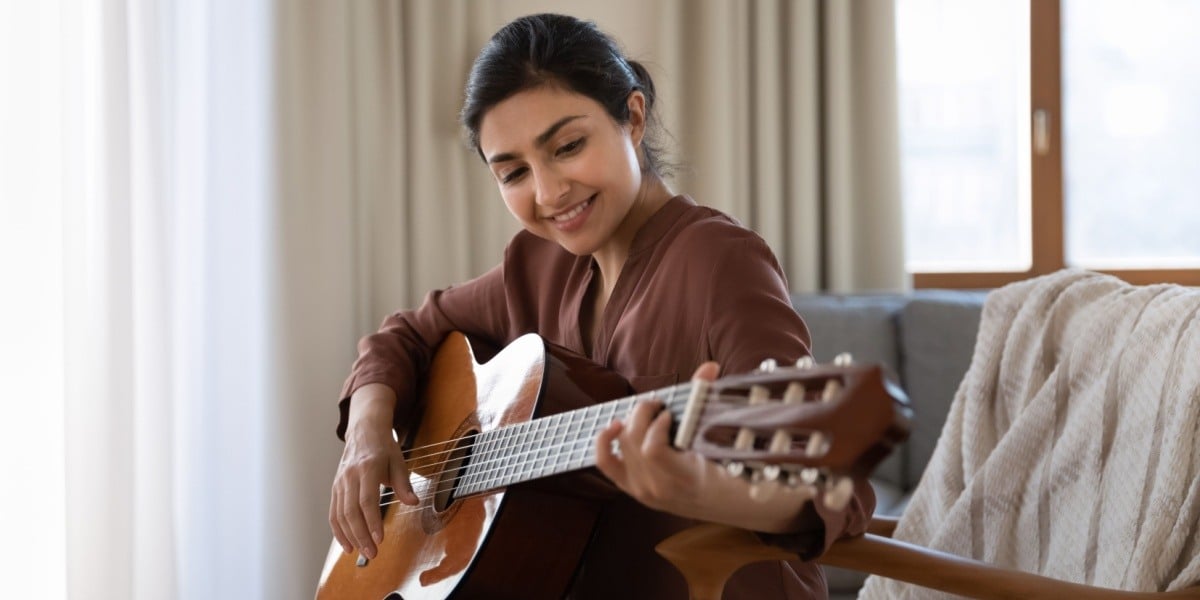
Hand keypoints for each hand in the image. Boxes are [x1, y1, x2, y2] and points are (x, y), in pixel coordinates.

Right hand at [329, 384, 417, 559]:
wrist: (364, 430)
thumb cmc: (383, 447)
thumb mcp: (399, 461)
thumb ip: (404, 483)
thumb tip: (413, 502)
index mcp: (367, 467)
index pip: (367, 499)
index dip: (372, 521)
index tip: (379, 538)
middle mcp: (350, 476)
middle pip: (351, 511)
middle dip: (361, 535)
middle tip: (372, 553)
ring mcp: (340, 482)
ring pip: (340, 514)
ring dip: (350, 537)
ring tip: (362, 552)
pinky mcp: (335, 487)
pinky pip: (333, 512)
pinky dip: (338, 531)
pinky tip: (347, 544)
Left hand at [594, 362, 721, 517]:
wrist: (723, 503)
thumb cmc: (729, 471)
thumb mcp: (723, 443)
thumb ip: (708, 402)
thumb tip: (709, 366)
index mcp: (683, 479)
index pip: (653, 450)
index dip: (657, 425)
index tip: (671, 413)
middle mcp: (657, 488)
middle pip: (634, 440)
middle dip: (644, 413)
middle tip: (660, 405)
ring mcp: (641, 490)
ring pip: (622, 445)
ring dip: (632, 421)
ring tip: (649, 413)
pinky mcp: (630, 487)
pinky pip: (605, 462)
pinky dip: (604, 441)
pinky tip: (615, 425)